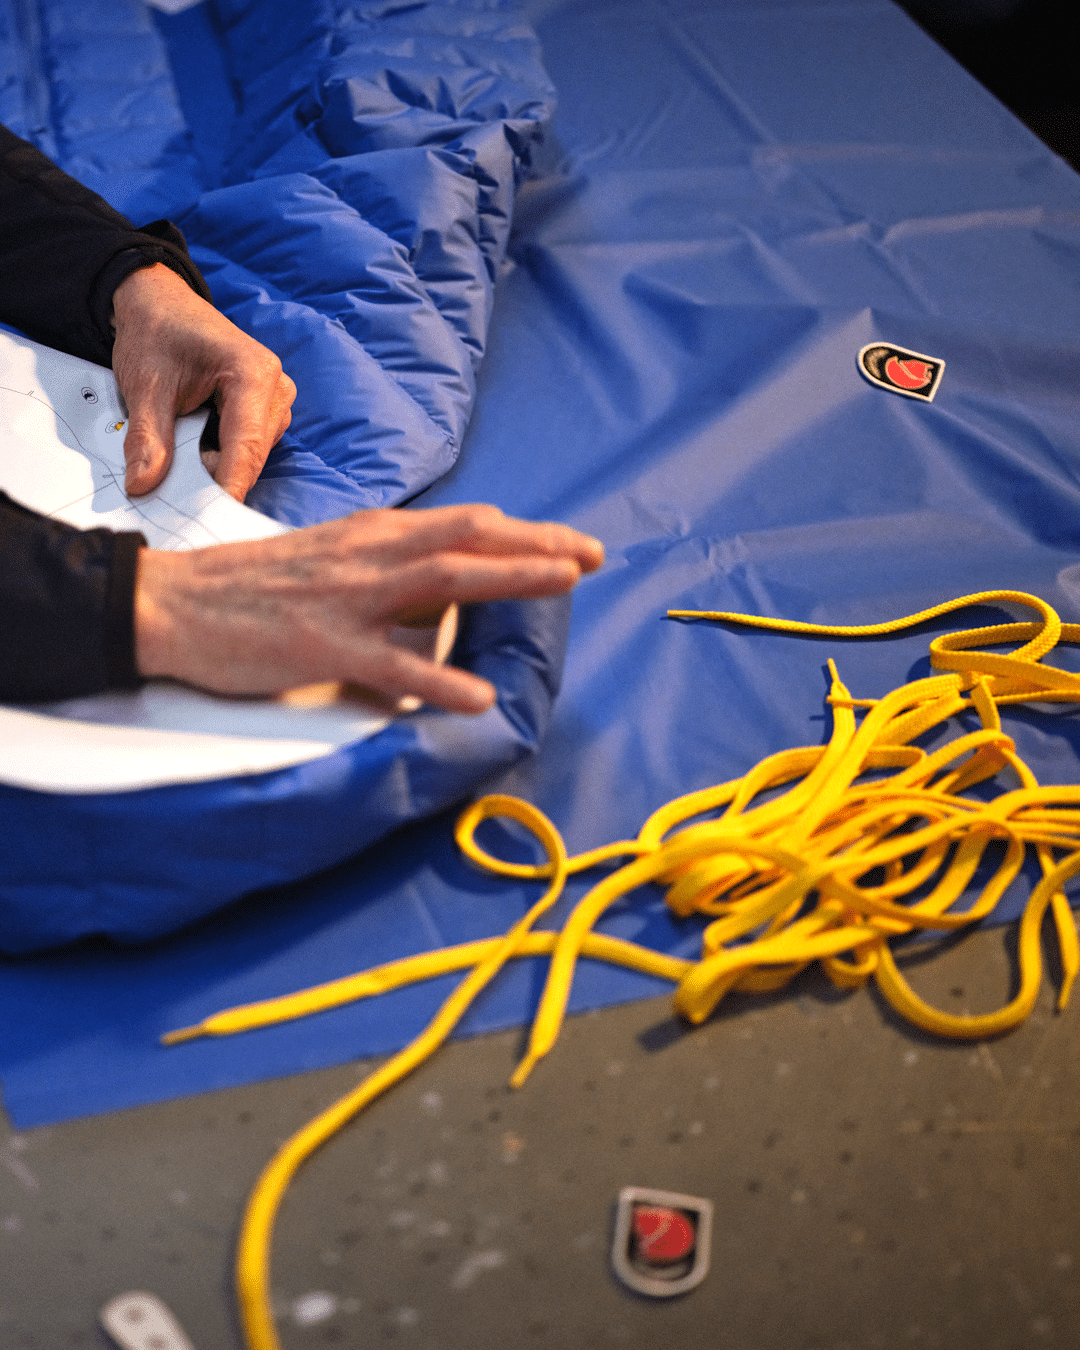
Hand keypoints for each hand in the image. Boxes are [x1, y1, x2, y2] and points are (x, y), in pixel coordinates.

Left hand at [111, 263, 295, 500]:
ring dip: (218, 463)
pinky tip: (196, 443)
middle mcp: (276, 387)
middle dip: (217, 476)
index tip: (212, 517)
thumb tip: (143, 485)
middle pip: (253, 454)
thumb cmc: (157, 333)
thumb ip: (147, 438)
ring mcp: (276, 399)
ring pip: (253, 454)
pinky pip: (250, 446)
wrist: (159, 304)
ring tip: (181, 450)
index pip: (246, 445)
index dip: (230, 485)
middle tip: (176, 488)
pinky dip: (222, 454)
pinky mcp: (267, 408)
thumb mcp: (145, 385)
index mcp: (252, 373)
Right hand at [135, 504, 604, 712]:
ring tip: (563, 584)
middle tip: (592, 556)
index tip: (573, 543)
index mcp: (374, 535)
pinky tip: (476, 697)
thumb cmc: (255, 587)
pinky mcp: (323, 646)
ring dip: (509, 579)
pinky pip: (390, 665)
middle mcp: (371, 556)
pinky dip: (437, 680)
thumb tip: (443, 587)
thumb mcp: (332, 560)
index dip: (525, 533)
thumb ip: (389, 568)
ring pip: (442, 581)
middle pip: (469, 539)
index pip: (464, 525)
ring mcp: (349, 599)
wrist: (176, 601)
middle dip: (536, 546)